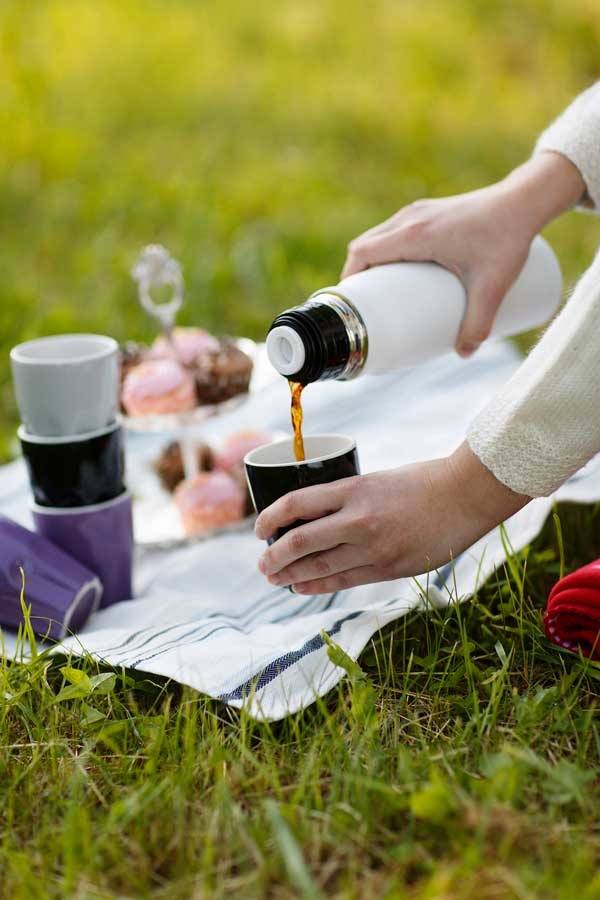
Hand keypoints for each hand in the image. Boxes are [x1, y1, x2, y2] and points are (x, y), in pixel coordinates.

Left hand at [255, 442, 529, 593]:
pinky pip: (343, 581)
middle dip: (274, 556)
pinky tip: (301, 587)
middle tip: (262, 563)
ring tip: (275, 578)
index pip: (296, 504)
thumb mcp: (377, 481)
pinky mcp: (389, 568)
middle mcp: (359, 519)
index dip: (270, 518)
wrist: (466, 496)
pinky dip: (317, 585)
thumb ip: (349, 501)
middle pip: (300, 542)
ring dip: (290, 575)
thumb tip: (315, 522)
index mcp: (354, 489)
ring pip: (318, 567)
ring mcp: (374, 547)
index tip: (259, 529)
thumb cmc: (423, 482)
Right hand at [342, 152, 584, 356]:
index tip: (351, 303)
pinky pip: (394, 230)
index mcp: (413, 235)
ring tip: (381, 291)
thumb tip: (465, 354)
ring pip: (378, 236)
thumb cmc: (506, 238)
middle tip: (367, 306)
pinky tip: (398, 266)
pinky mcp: (429, 210)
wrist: (525, 201)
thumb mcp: (492, 287)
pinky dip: (386, 249)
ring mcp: (419, 211)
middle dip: (359, 275)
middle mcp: (410, 218)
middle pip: (364, 246)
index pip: (362, 253)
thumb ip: (478, 323)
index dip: (349, 278)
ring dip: (372, 261)